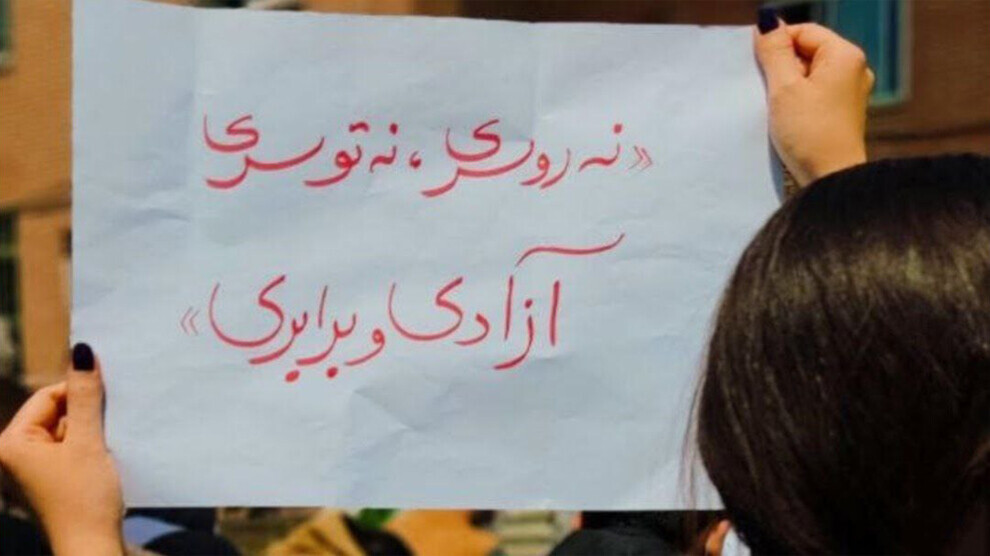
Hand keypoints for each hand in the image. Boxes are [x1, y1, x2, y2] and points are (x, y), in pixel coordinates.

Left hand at [0, 344, 123, 555]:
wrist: (92, 548)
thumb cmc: (84, 498)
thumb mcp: (88, 442)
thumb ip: (86, 396)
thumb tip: (82, 351)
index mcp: (12, 443)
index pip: (47, 396)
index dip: (80, 392)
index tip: (110, 393)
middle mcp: (15, 455)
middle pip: (58, 413)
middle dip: (88, 415)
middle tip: (111, 425)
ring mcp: (33, 470)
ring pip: (69, 432)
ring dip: (93, 433)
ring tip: (108, 447)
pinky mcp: (52, 481)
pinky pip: (72, 451)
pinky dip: (92, 449)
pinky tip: (107, 458)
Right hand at [754, 17, 874, 185]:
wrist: (830, 180)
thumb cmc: (810, 134)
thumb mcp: (784, 88)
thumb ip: (774, 52)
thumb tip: (768, 22)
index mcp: (845, 56)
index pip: (803, 32)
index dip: (776, 45)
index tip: (758, 67)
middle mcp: (853, 70)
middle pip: (806, 52)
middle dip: (782, 67)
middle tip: (769, 92)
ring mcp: (850, 93)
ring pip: (809, 75)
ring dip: (787, 86)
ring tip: (778, 107)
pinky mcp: (841, 113)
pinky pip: (814, 94)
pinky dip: (797, 101)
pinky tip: (787, 118)